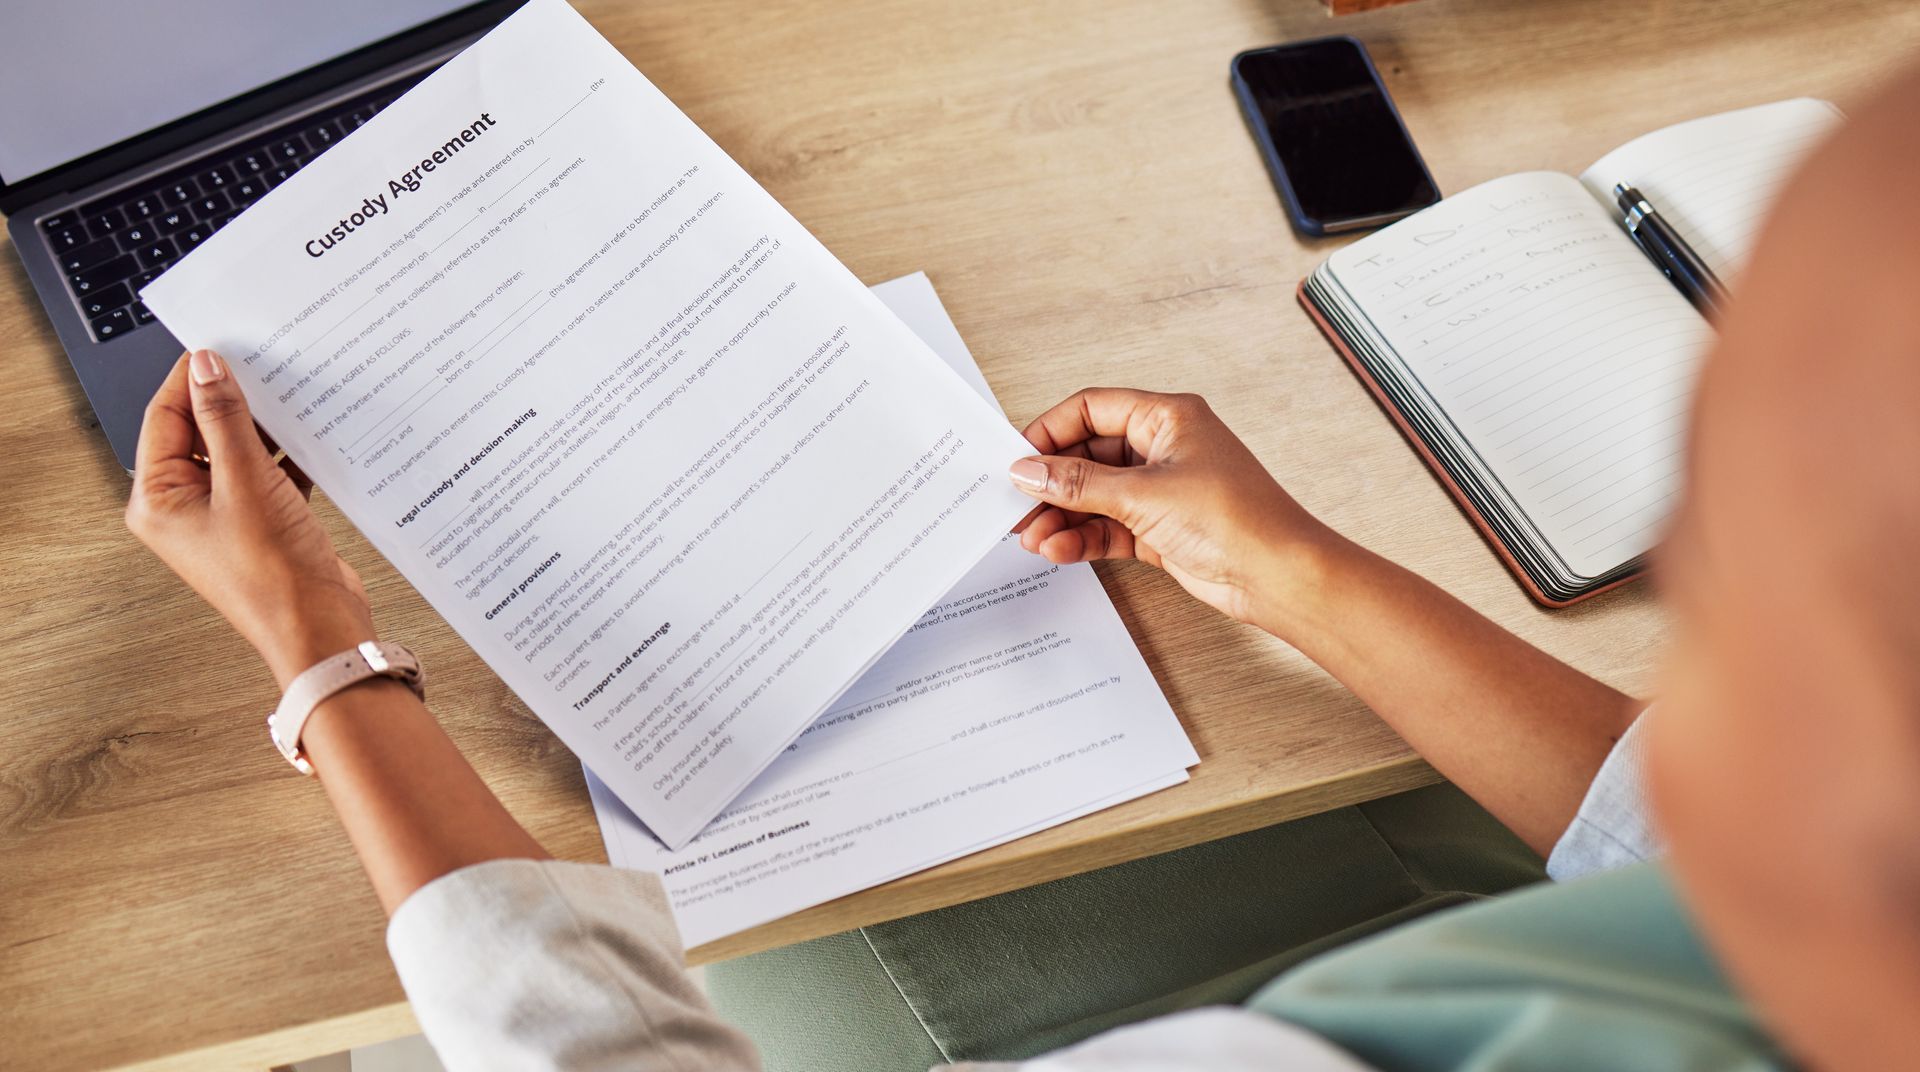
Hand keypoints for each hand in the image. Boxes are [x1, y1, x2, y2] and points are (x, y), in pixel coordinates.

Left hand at [125, 350, 373, 687]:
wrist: (320, 628)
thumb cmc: (273, 577)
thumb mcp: (246, 483)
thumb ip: (224, 419)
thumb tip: (206, 367)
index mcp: (158, 500)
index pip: (165, 418)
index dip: (191, 380)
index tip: (221, 348)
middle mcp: (185, 507)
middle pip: (200, 430)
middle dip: (233, 401)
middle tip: (263, 367)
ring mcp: (225, 514)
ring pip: (239, 450)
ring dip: (265, 428)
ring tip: (291, 401)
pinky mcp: (262, 521)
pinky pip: (268, 472)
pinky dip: (288, 455)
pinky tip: (310, 439)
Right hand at [1008, 388, 1340, 625]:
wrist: (1278, 576)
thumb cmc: (1238, 520)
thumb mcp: (1144, 494)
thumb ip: (1079, 483)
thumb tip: (1030, 471)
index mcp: (1167, 417)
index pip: (1091, 409)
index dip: (1050, 431)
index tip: (1017, 459)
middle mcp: (1162, 448)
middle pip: (1087, 455)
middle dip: (1050, 482)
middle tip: (1016, 505)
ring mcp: (1160, 490)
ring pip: (1093, 495)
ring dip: (1061, 515)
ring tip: (1032, 537)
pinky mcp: (1158, 528)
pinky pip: (1107, 526)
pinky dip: (1081, 537)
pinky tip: (1059, 549)